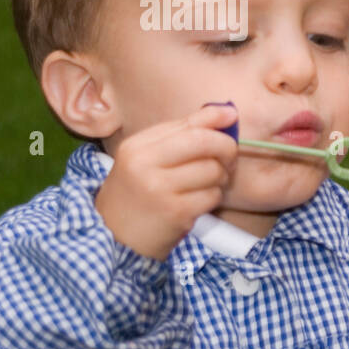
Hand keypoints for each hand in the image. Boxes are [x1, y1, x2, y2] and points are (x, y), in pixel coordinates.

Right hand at [94, 103, 239, 260]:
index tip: (233, 117)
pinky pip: (212, 195)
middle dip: (226, 147)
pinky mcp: (176, 212)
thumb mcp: (147, 159)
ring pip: (213, 170)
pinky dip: (213, 198)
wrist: (115, 237)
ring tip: (206, 184)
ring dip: (220, 178)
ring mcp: (159, 189)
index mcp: (137, 146)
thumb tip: (227, 112)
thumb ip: (182, 135)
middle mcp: (144, 164)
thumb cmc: (138, 193)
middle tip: (229, 158)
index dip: (215, 119)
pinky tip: (198, 203)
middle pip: (203, 142)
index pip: (186, 124)